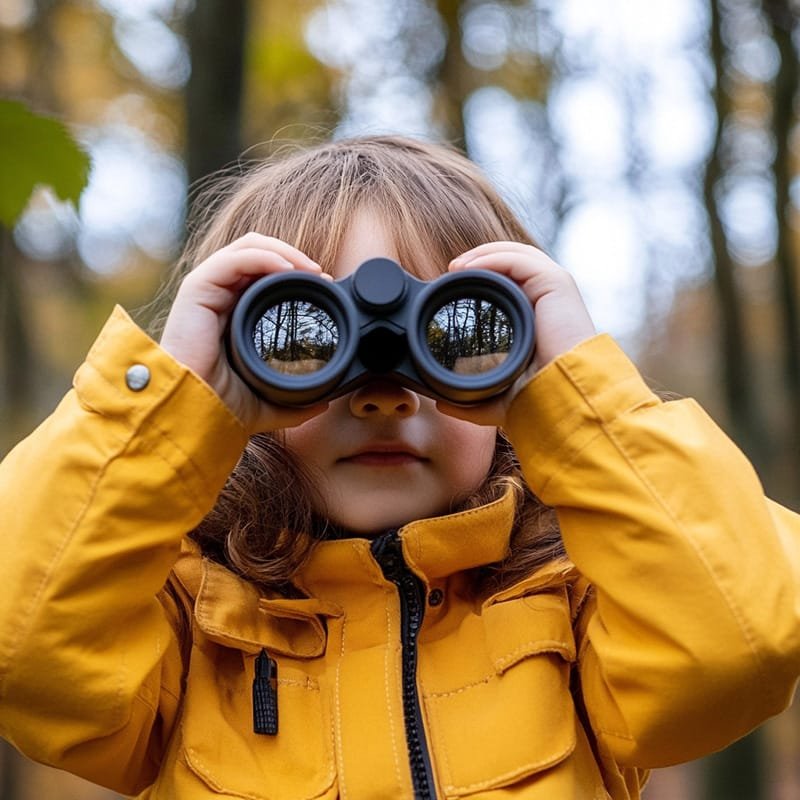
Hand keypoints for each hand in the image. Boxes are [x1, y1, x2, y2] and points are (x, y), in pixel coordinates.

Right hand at [160, 232, 330, 433]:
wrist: (194, 414)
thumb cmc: (220, 406)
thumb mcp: (269, 401)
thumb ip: (296, 401)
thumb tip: (324, 404)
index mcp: (234, 312)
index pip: (264, 271)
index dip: (296, 270)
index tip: (325, 287)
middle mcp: (220, 296)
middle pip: (258, 251)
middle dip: (294, 256)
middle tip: (321, 275)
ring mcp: (207, 290)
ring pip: (248, 246)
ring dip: (284, 251)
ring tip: (310, 269)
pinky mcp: (196, 290)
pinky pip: (233, 259)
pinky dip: (263, 257)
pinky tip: (287, 269)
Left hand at [437, 242, 595, 425]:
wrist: (563, 399)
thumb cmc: (539, 398)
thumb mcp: (497, 395)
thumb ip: (470, 397)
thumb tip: (442, 404)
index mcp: (538, 315)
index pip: (511, 281)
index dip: (482, 276)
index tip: (451, 287)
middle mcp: (548, 298)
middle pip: (513, 261)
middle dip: (480, 259)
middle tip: (451, 271)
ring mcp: (554, 289)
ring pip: (517, 254)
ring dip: (483, 254)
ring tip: (456, 266)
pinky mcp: (557, 284)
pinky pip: (520, 259)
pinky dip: (492, 257)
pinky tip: (470, 267)